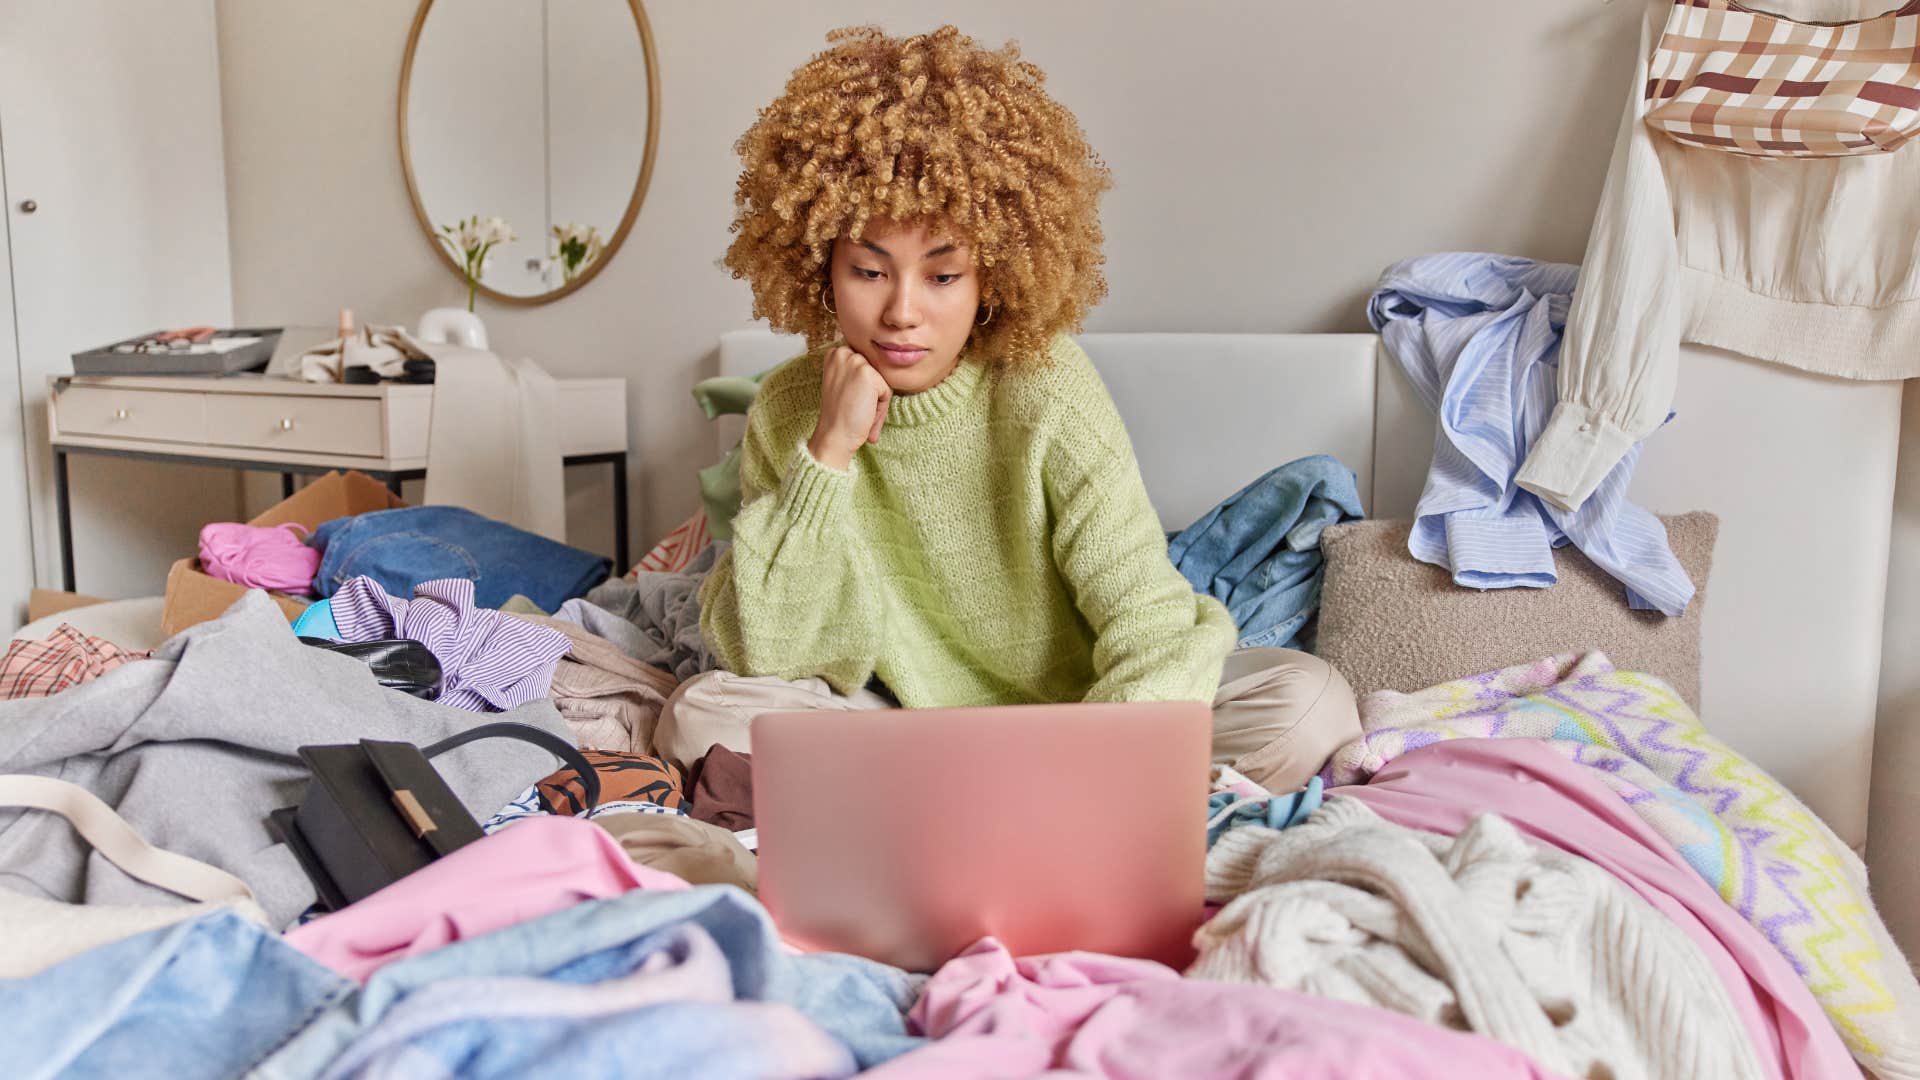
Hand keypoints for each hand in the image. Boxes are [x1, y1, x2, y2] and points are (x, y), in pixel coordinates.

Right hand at [807, 345, 890, 470]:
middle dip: (871, 394)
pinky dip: (881, 408)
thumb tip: (882, 360)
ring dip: (877, 402)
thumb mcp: (842, 383)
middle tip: (855, 410)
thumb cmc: (839, 415)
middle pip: (875, 372)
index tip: (851, 401)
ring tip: (860, 414)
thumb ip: (855, 370)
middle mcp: (842, 352)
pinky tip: (865, 415)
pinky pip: (887, 391)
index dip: (863, 388)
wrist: (834, 435)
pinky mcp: (867, 374)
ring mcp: (855, 361)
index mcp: (835, 353)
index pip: (866, 365)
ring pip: (882, 382)